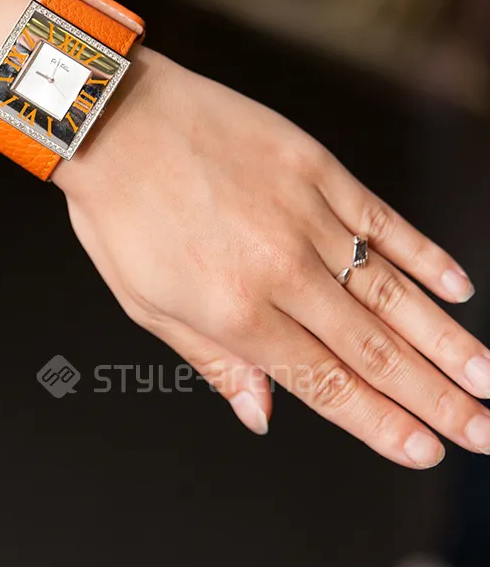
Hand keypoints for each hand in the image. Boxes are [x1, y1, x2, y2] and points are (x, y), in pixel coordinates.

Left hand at [56, 48, 488, 467]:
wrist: (114, 116)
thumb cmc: (120, 212)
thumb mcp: (145, 301)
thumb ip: (213, 360)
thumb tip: (261, 414)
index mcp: (234, 312)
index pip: (324, 381)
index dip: (378, 423)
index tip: (426, 450)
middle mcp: (281, 270)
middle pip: (371, 346)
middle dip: (433, 397)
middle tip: (482, 432)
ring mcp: (305, 215)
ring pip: (390, 290)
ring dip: (445, 340)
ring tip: (488, 378)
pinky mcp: (316, 168)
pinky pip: (381, 220)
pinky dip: (423, 255)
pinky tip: (458, 288)